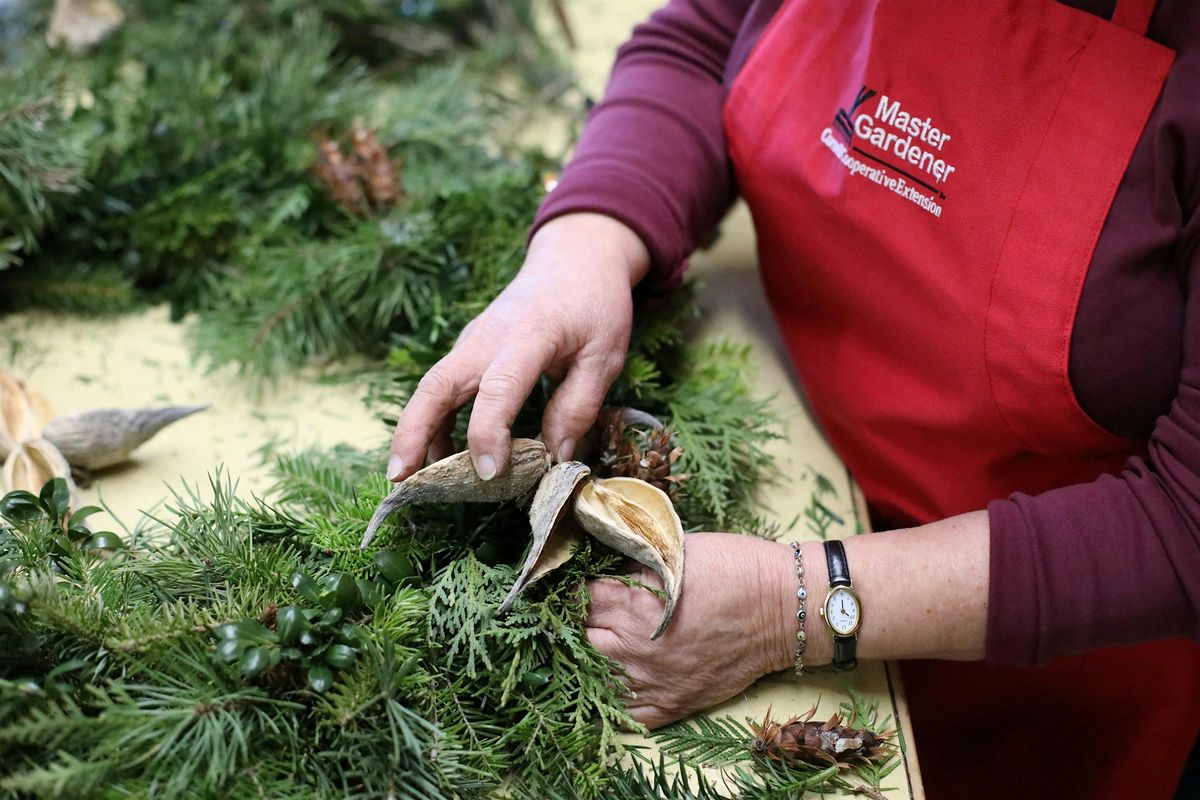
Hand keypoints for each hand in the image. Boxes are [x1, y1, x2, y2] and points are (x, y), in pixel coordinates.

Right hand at [387, 213, 649, 481]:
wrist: (575, 257)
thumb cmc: (595, 304)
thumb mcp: (605, 355)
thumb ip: (580, 406)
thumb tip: (556, 456)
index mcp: (529, 335)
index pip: (499, 387)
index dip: (488, 433)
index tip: (488, 472)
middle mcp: (488, 337)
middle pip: (437, 384)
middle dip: (414, 432)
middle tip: (400, 478)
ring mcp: (472, 341)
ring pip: (431, 387)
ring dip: (415, 431)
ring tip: (410, 478)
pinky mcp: (469, 348)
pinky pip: (443, 386)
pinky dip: (434, 420)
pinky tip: (440, 455)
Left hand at [586, 533, 796, 728]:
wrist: (783, 609)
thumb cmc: (734, 569)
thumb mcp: (676, 549)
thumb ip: (635, 557)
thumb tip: (603, 556)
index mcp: (633, 603)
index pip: (580, 597)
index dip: (575, 586)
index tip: (576, 579)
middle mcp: (635, 647)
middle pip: (581, 637)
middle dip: (580, 621)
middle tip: (586, 609)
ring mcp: (654, 680)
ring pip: (598, 677)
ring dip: (593, 657)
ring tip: (599, 640)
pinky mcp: (674, 703)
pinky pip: (628, 712)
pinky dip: (616, 696)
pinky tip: (616, 677)